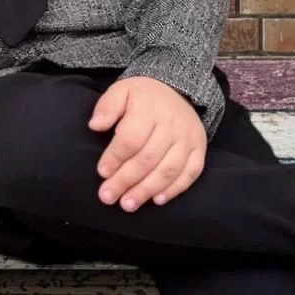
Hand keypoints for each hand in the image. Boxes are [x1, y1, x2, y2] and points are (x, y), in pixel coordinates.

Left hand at [88, 76, 206, 212]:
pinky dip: (174, 189)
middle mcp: (172, 123)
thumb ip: (107, 107)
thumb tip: (95, 125)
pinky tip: (156, 199)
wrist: (176, 90)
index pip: (132, 138)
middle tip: (108, 196)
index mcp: (150, 107)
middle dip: (126, 180)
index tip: (102, 172)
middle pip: (148, 158)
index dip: (116, 157)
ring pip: (168, 170)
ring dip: (146, 190)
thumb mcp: (121, 91)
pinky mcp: (199, 148)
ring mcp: (188, 137)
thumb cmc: (142, 97)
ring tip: (127, 204)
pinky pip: (191, 173)